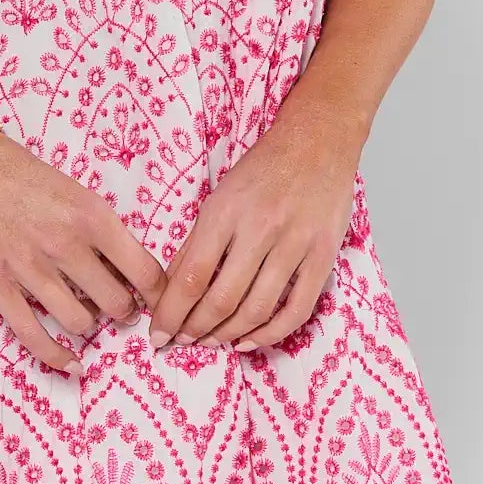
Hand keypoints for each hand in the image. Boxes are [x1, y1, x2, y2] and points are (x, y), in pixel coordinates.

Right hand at [0, 131, 168, 375]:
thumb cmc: (20, 173)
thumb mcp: (73, 190)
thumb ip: (100, 229)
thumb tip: (127, 271)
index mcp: (92, 215)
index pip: (144, 272)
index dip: (157, 295)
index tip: (157, 302)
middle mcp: (65, 244)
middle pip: (116, 303)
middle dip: (123, 312)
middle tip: (119, 310)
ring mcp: (30, 268)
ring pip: (80, 322)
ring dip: (88, 326)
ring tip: (86, 318)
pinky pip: (34, 335)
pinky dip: (58, 357)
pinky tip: (73, 365)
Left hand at [146, 125, 360, 351]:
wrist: (319, 141)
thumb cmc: (264, 168)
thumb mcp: (219, 196)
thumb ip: (195, 242)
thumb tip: (169, 288)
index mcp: (226, 211)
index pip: (191, 276)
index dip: (172, 314)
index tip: (159, 333)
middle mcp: (261, 229)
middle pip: (222, 300)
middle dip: (196, 330)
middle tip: (183, 342)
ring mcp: (296, 244)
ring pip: (257, 309)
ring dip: (228, 336)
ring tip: (211, 342)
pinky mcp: (323, 256)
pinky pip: (297, 310)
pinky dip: (271, 334)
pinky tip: (250, 341)